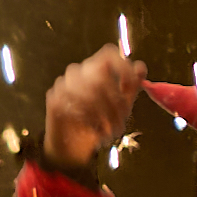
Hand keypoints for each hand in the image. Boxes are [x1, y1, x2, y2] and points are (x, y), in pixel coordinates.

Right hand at [41, 43, 142, 172]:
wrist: (74, 143)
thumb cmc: (99, 119)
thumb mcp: (121, 104)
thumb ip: (131, 85)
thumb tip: (141, 67)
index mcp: (95, 67)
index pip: (108, 53)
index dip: (122, 66)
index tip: (131, 84)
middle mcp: (78, 71)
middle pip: (102, 77)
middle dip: (116, 103)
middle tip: (123, 121)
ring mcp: (63, 84)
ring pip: (89, 93)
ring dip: (105, 115)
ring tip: (111, 130)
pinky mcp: (55, 99)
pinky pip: (75, 106)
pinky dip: (90, 121)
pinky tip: (95, 130)